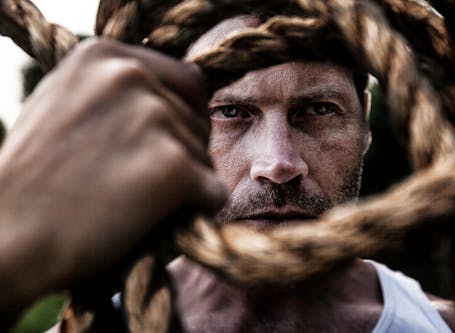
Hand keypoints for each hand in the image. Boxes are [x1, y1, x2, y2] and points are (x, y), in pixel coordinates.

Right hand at [0, 39, 225, 312]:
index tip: (168, 141)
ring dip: (186, 182)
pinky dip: (197, 209)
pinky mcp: (174, 165)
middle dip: (185, 150)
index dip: (185, 114)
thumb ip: (113, 91)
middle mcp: (133, 75)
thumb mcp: (64, 104)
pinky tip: (160, 220)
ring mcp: (155, 118)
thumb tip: (165, 93)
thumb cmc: (33, 179)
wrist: (10, 235)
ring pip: (205, 156)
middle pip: (198, 118)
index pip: (187, 79)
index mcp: (106, 55)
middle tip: (148, 179)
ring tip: (138, 201)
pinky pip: (213, 191)